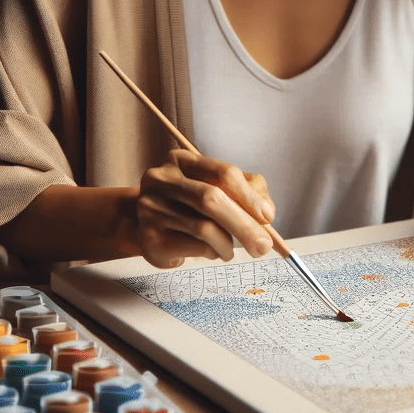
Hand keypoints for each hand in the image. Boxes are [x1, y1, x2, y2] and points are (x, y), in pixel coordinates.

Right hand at [134, 148, 276, 268]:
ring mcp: (152, 208)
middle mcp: (162, 180)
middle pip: (212, 199)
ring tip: (230, 249)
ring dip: (228, 243)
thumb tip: (267, 213)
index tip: (268, 216)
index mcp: (181, 160)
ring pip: (204, 227)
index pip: (223, 172)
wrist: (145, 226)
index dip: (249, 195)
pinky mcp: (150, 238)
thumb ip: (245, 190)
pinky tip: (213, 251)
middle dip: (244, 225)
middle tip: (263, 246)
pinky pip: (195, 247)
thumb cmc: (189, 205)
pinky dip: (213, 252)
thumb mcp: (215, 186)